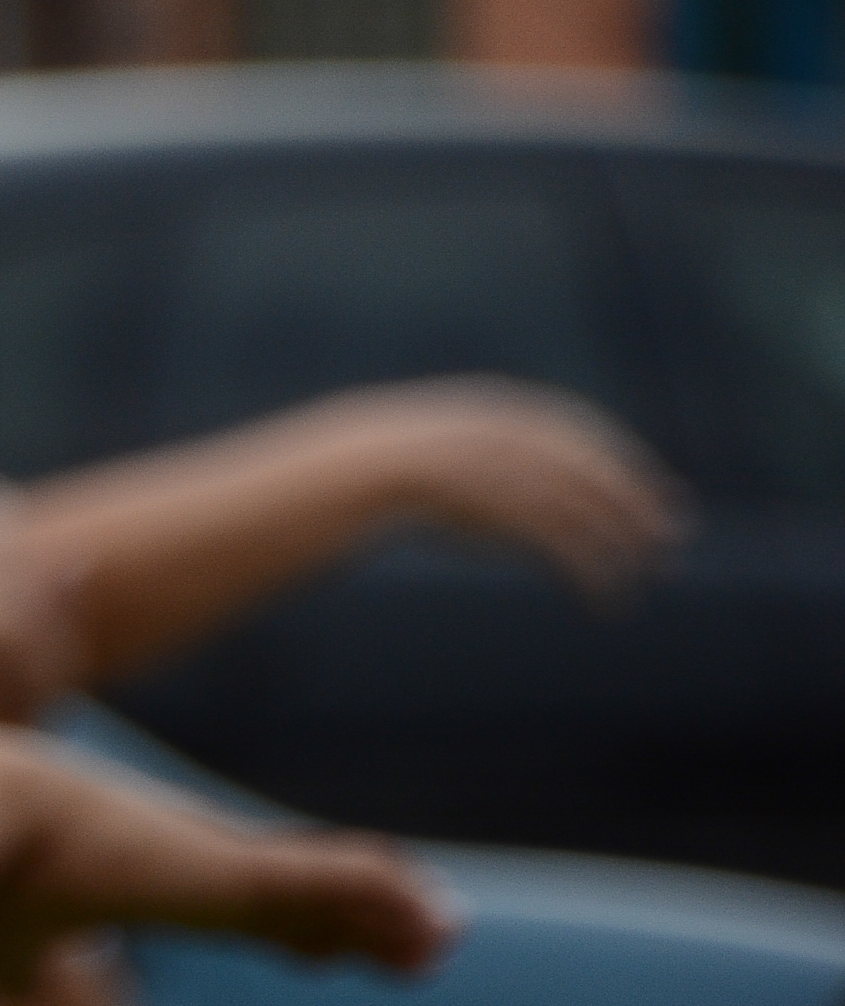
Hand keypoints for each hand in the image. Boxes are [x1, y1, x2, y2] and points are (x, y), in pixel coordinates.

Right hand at [0, 739, 460, 993]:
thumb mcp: (5, 944)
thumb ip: (20, 971)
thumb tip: (13, 994)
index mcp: (156, 882)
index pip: (242, 908)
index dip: (291, 931)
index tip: (324, 958)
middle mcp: (202, 865)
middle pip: (305, 895)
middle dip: (361, 923)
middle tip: (418, 945)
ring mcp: (228, 865)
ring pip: (340, 886)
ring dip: (396, 916)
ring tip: (447, 938)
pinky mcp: (243, 870)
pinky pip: (347, 881)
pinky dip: (394, 902)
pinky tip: (434, 925)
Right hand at [343, 384, 683, 596]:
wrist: (331, 469)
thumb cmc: (374, 471)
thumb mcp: (436, 452)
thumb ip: (482, 460)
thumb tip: (517, 488)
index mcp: (495, 410)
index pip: (580, 435)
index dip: (625, 463)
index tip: (661, 492)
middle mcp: (506, 433)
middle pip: (591, 467)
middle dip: (637, 502)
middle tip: (674, 537)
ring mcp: (497, 465)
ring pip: (580, 506)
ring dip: (618, 543)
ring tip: (643, 578)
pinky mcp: (490, 506)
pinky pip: (553, 539)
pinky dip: (585, 569)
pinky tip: (600, 595)